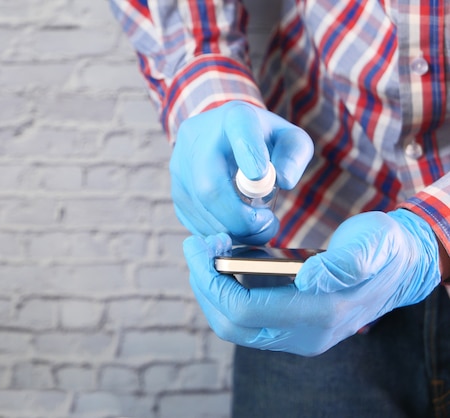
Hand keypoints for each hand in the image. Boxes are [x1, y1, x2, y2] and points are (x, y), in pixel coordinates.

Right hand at [170, 101, 312, 244]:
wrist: (220, 138)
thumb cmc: (261, 142)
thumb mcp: (288, 139)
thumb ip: (294, 155)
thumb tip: (283, 180)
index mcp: (234, 118)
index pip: (240, 130)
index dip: (249, 154)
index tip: (261, 176)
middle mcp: (197, 139)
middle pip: (209, 184)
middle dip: (240, 216)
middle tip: (266, 224)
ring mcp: (180, 167)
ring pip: (202, 208)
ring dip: (235, 229)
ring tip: (258, 226)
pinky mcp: (175, 193)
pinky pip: (195, 222)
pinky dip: (221, 233)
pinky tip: (238, 227)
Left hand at [185, 209, 440, 355]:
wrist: (400, 266)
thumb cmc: (383, 250)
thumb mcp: (372, 245)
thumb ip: (344, 264)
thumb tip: (309, 279)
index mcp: (319, 315)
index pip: (245, 311)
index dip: (213, 282)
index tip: (200, 247)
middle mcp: (303, 335)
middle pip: (230, 325)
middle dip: (204, 285)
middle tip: (196, 246)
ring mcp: (296, 334)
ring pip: (233, 325)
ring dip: (211, 289)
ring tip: (207, 250)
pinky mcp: (290, 325)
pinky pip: (245, 316)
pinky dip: (227, 290)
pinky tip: (227, 259)